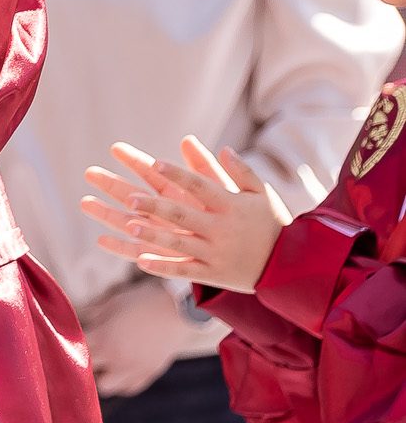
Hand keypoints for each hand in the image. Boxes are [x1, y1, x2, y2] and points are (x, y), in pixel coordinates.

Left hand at [76, 277, 190, 396]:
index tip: (64, 342)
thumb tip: (83, 324)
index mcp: (104, 339)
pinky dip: (122, 382)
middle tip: (85, 353)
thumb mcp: (112, 302)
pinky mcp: (150, 374)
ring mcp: (135, 370)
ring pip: (108, 387)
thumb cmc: (142, 300)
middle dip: (82, 364)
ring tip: (103, 363)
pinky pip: (130, 387)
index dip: (67, 346)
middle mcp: (117, 359)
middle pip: (87, 375)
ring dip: (101, 376)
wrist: (178, 309)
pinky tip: (121, 369)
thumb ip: (93, 316)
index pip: (75, 350)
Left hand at [81, 137, 290, 294]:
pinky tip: (141, 261)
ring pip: (180, 244)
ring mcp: (216, 253)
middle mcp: (221, 229)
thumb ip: (242, 172)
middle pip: (183, 215)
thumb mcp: (262, 195)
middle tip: (130, 198)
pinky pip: (186, 270)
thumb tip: (224, 148)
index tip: (154, 163)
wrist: (292, 267)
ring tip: (130, 227)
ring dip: (154, 237)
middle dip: (156, 207)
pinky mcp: (214, 274)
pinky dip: (164, 268)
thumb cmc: (271, 224)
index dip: (178, 174)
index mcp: (230, 206)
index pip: (200, 186)